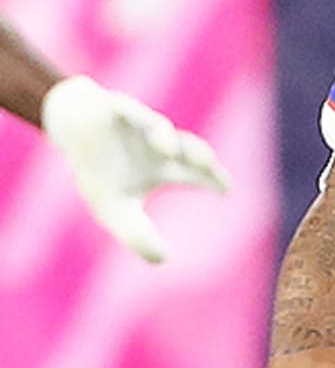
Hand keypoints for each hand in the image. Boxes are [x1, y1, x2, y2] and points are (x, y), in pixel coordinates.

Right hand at [41, 75, 231, 262]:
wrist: (74, 129)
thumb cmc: (101, 170)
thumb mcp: (114, 209)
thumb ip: (137, 235)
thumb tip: (162, 260)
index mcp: (162, 166)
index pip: (195, 172)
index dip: (212, 178)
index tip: (227, 189)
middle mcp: (157, 144)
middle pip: (184, 147)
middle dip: (196, 154)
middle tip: (208, 165)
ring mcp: (137, 124)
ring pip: (156, 126)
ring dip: (163, 136)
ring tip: (167, 151)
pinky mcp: (113, 108)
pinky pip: (122, 108)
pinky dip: (125, 111)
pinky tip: (125, 112)